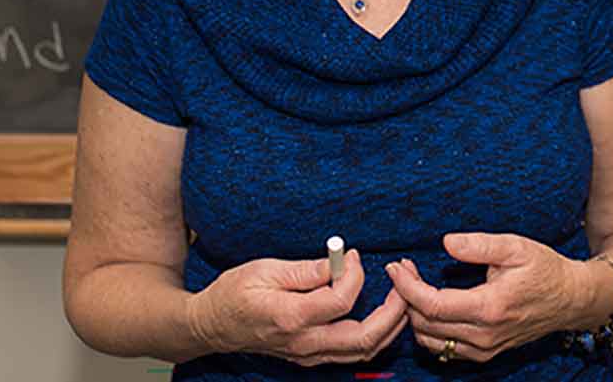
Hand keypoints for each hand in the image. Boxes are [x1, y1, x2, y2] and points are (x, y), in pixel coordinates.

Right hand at [196, 248, 407, 366]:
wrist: (212, 325)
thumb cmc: (234, 292)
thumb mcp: (266, 269)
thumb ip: (306, 270)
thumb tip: (340, 261)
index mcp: (292, 316)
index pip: (342, 300)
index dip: (354, 274)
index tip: (351, 255)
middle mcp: (304, 342)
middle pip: (364, 338)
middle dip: (392, 313)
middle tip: (400, 286)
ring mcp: (307, 354)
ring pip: (361, 352)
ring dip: (388, 328)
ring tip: (399, 301)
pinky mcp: (309, 357)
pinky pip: (349, 354)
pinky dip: (372, 337)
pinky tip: (378, 316)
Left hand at [386, 233, 584, 363]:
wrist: (571, 299)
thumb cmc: (544, 269)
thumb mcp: (515, 247)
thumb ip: (479, 245)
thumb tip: (447, 242)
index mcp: (489, 307)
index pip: (433, 305)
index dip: (407, 287)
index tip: (397, 267)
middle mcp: (485, 335)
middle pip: (426, 325)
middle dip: (406, 297)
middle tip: (404, 269)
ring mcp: (485, 349)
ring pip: (432, 342)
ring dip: (414, 315)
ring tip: (413, 285)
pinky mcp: (487, 353)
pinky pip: (446, 349)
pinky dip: (429, 330)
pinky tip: (429, 305)